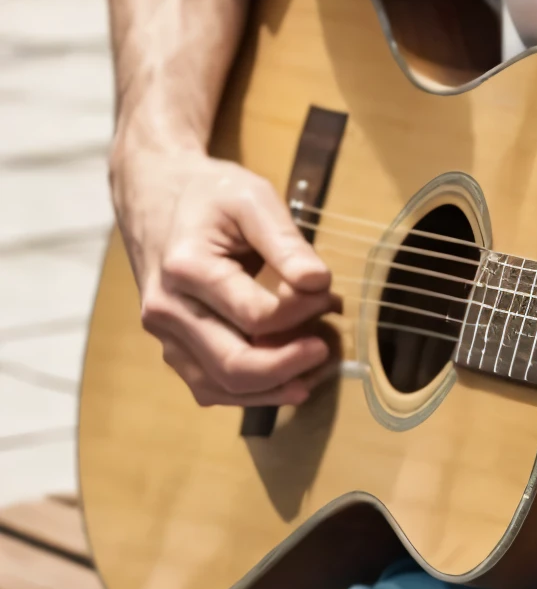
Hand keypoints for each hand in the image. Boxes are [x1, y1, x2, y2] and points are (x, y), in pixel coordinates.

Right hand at [113, 145, 337, 407]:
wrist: (157, 197)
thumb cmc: (210, 195)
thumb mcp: (253, 199)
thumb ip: (286, 241)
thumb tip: (319, 282)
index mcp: (186, 268)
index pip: (256, 316)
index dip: (301, 312)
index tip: (327, 292)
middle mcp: (167, 309)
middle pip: (234, 365)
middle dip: (290, 363)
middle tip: (327, 346)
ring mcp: (165, 334)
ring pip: (220, 387)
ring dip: (273, 387)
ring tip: (314, 368)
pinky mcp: (174, 348)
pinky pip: (210, 388)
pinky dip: (251, 393)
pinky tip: (287, 381)